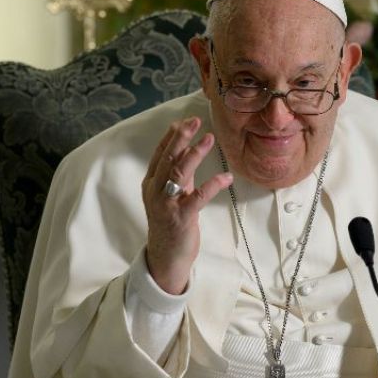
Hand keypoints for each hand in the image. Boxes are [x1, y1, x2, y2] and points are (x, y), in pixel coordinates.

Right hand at [141, 116, 232, 294]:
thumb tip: (187, 148)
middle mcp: (155, 191)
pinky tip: (226, 178)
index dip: (172, 136)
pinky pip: (198, 198)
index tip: (185, 120)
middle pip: (168, 159)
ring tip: (210, 138)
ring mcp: (166, 205)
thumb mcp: (173, 195)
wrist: (166, 257)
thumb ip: (179, 174)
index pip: (160, 154)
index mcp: (152, 183)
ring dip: (195, 154)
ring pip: (179, 173)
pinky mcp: (181, 218)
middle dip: (181, 138)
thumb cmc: (171, 223)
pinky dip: (213, 186)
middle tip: (195, 121)